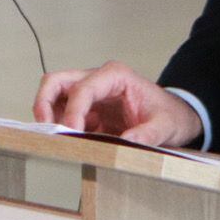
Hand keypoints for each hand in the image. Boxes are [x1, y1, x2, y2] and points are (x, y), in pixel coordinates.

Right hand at [32, 61, 202, 147]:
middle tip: (43, 126)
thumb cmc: (170, 115)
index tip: (71, 132)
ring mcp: (91, 94)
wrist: (176, 117)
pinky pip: (65, 114)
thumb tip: (128, 142)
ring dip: (48, 114)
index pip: (83, 88)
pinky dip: (59, 126)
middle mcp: (98, 79)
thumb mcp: (165, 125)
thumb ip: (148, 134)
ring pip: (55, 95)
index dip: (73, 110)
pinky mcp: (89, 110)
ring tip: (52, 138)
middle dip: (45, 101)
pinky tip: (64, 143)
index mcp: (115, 76)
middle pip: (58, 81)